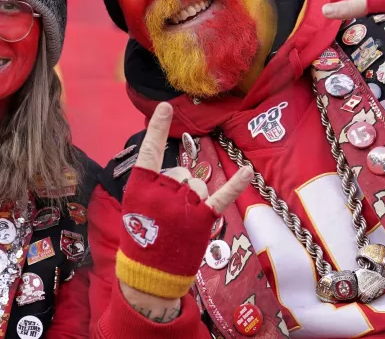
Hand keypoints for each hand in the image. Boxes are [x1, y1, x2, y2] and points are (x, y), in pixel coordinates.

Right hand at [117, 103, 251, 299]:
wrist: (151, 275)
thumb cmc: (142, 238)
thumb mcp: (137, 207)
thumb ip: (156, 187)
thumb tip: (180, 176)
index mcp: (141, 186)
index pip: (150, 151)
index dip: (157, 128)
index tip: (165, 108)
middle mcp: (163, 191)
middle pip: (181, 173)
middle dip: (178, 187)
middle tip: (168, 215)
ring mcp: (184, 204)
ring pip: (198, 184)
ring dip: (194, 197)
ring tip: (182, 221)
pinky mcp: (203, 218)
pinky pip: (222, 196)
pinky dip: (236, 184)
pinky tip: (248, 170)